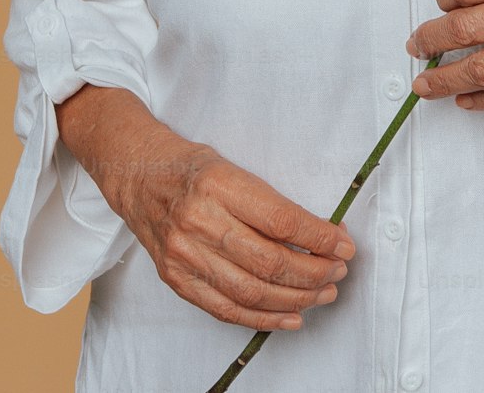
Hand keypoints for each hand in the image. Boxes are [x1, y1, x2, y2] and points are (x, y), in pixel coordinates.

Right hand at [55, 86, 354, 331]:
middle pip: (268, 261)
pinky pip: (226, 309)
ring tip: (324, 293)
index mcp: (218, 184)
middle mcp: (199, 221)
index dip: (319, 237)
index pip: (280, 220)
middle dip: (314, 273)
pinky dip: (263, 318)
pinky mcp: (177, 279)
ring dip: (296, 299)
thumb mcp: (232, 165)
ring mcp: (184, 255)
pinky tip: (291, 316)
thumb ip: (269, 200)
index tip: (345, 245)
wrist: (138, 177)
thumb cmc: (192, 168)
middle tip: (339, 272)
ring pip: (251, 291)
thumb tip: (320, 232)